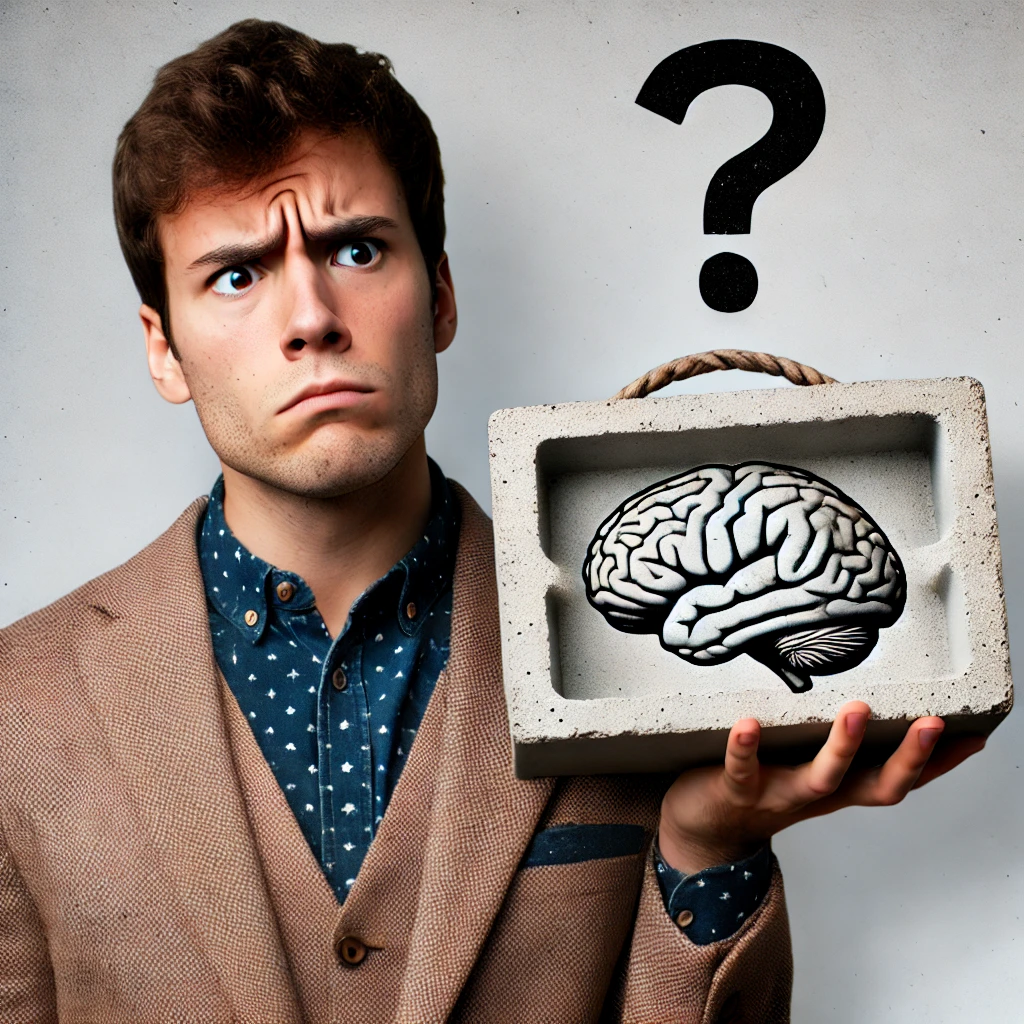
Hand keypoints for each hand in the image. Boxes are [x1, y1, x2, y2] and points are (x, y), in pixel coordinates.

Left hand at [657, 701, 986, 874]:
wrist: (703, 828)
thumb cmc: (762, 784)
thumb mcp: (808, 767)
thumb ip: (834, 742)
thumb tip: (864, 697)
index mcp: (839, 788)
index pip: (899, 779)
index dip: (937, 764)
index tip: (973, 736)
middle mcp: (817, 795)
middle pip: (874, 786)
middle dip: (907, 758)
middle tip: (931, 721)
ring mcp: (778, 793)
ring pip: (818, 779)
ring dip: (841, 747)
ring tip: (856, 710)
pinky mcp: (735, 788)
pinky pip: (742, 768)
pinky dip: (745, 747)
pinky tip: (747, 723)